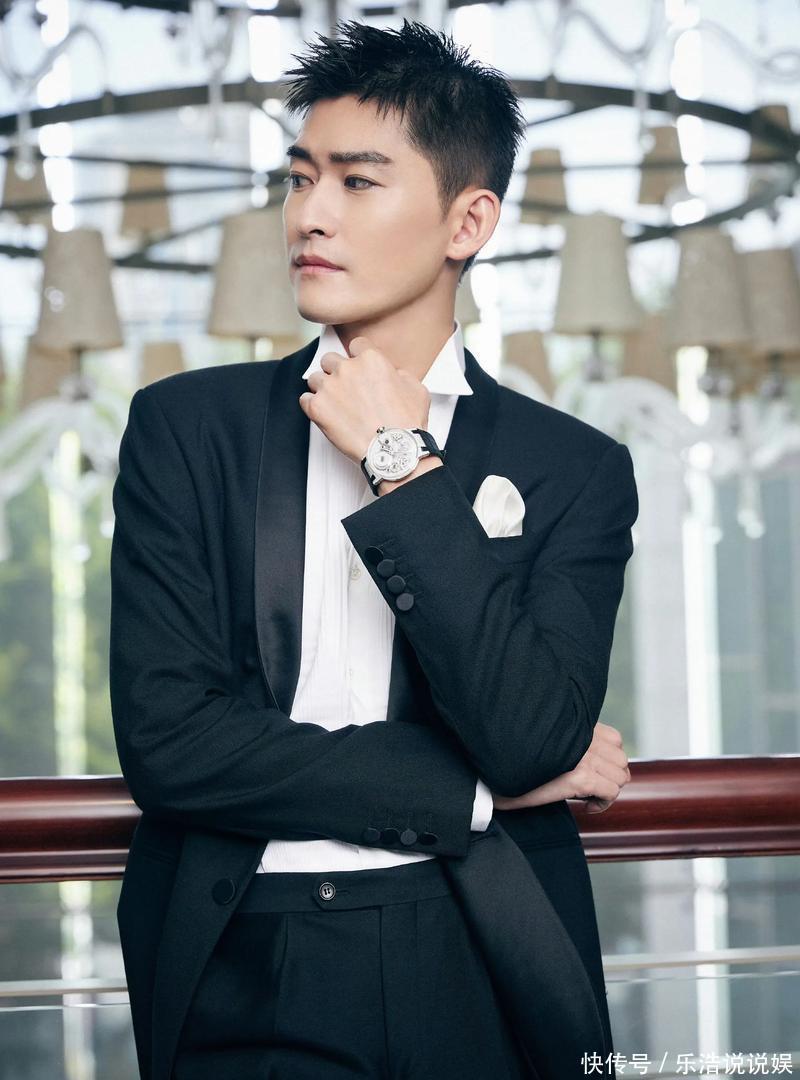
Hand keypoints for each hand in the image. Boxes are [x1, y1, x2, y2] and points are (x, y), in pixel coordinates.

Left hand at [298, 337, 430, 463]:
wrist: (393, 450)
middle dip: (336, 371)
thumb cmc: (406, 423)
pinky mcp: (317, 408)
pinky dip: (312, 405)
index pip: (355, 345)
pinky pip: (304, 399)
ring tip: (334, 404)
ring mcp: (329, 388)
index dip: (358, 357)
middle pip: (330, 359)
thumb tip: (392, 374)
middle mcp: (347, 369)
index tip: (358, 368)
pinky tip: (324, 413)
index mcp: (370, 359)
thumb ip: (399, 374)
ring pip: (315, 378)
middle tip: (345, 388)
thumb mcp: (416, 389)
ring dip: (323, 388)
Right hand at [491, 722, 630, 813]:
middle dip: (610, 776)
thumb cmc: (513, 762)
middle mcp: (581, 737)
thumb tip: (590, 758)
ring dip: (608, 789)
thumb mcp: (543, 744)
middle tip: (591, 788)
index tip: (592, 773)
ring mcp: (582, 756)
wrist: (491, 779)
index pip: (614, 738)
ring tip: (588, 796)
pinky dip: (604, 802)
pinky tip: (586, 806)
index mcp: (574, 725)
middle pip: (621, 759)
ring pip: (620, 776)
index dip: (608, 760)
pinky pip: (611, 791)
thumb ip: (566, 741)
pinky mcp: (579, 777)